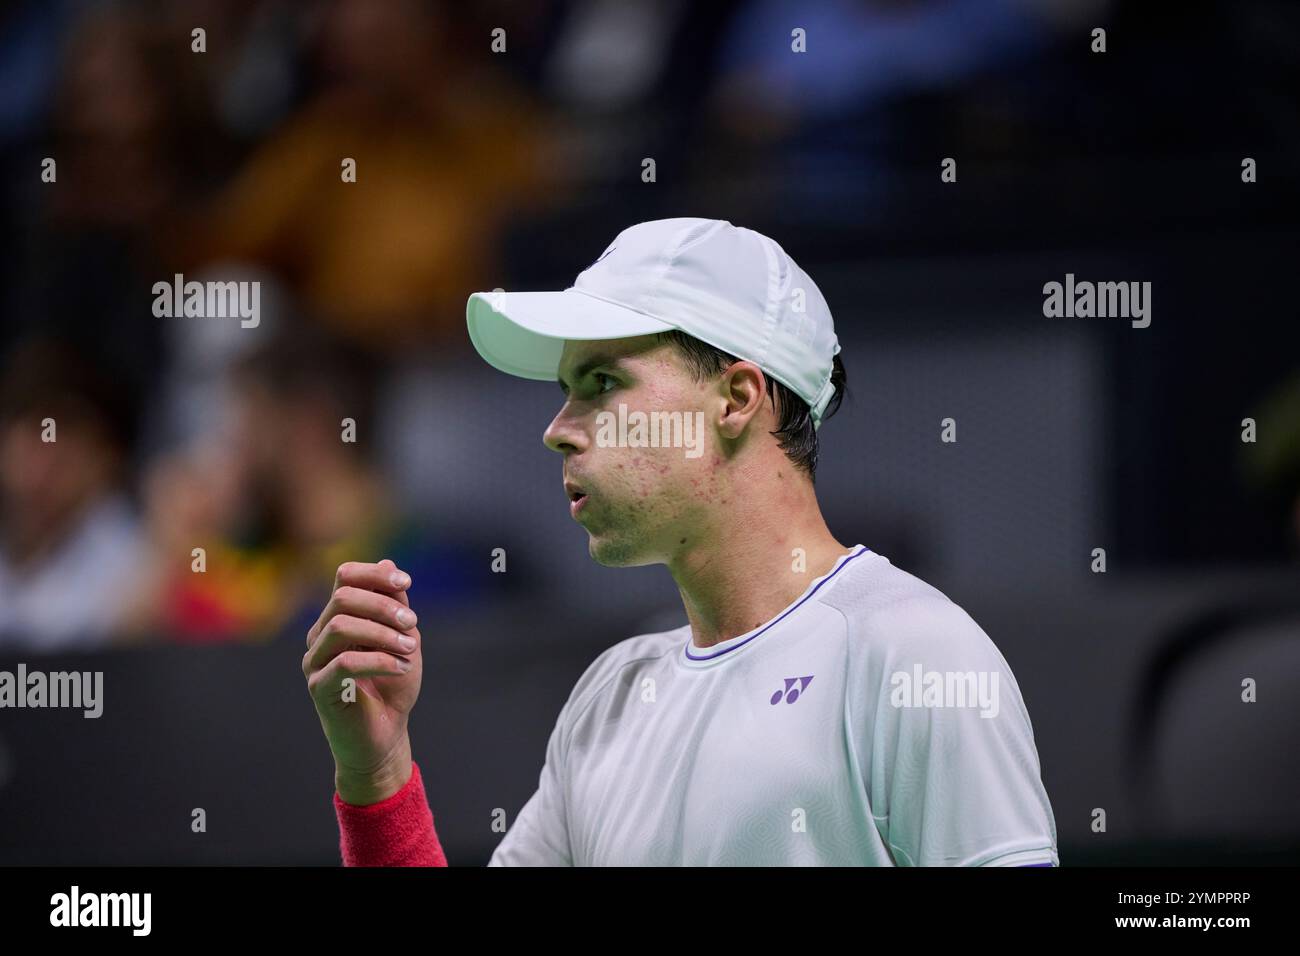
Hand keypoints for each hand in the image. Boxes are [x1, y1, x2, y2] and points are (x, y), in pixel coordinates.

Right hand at [303, 558, 421, 803]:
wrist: (385, 736)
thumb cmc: (393, 687)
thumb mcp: (403, 639)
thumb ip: (395, 606)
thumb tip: (389, 564)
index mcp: (339, 618)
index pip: (344, 577)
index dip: (375, 574)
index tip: (406, 584)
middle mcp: (320, 636)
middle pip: (342, 598)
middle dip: (383, 605)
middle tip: (413, 623)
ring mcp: (315, 662)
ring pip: (340, 626)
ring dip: (382, 633)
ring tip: (410, 649)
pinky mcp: (319, 688)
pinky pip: (345, 663)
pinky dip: (380, 660)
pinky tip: (401, 668)